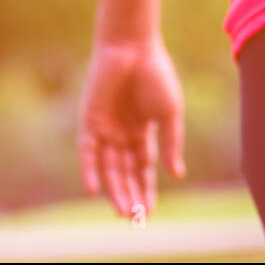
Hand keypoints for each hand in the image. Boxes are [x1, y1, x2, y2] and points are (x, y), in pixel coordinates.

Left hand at [77, 36, 185, 218]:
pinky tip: (94, 189)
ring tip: (122, 211)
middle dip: (130, 195)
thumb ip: (171, 143)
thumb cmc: (156, 75)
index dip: (146, 191)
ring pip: (108, 167)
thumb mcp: (170, 114)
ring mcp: (105, 128)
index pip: (143, 168)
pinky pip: (87, 151)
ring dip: (113, 190)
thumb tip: (176, 175)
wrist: (134, 46)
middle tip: (135, 218)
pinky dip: (89, 170)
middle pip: (124, 173)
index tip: (150, 213)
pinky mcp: (89, 120)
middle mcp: (121, 134)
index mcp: (142, 132)